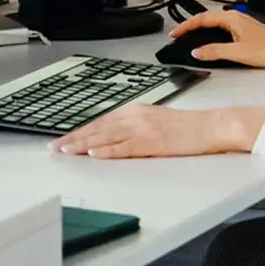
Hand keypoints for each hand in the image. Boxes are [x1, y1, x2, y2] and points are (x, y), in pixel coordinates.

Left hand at [52, 103, 264, 158]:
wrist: (209, 126)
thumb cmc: (185, 128)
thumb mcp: (153, 120)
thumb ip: (131, 126)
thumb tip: (110, 137)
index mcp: (134, 110)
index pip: (100, 122)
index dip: (79, 131)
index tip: (63, 139)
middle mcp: (134, 117)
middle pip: (98, 129)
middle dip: (74, 139)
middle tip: (55, 147)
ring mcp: (142, 129)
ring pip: (106, 137)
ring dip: (84, 145)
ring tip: (67, 151)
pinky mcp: (152, 142)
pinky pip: (125, 147)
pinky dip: (108, 151)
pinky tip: (95, 154)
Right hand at [171, 9, 264, 69]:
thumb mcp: (237, 53)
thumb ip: (214, 51)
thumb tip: (197, 52)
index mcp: (232, 19)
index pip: (202, 19)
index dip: (186, 26)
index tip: (175, 33)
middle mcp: (236, 18)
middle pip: (207, 18)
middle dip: (190, 26)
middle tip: (179, 35)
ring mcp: (241, 24)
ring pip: (215, 23)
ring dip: (201, 29)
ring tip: (190, 37)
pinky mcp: (246, 31)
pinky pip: (222, 28)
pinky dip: (211, 33)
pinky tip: (211, 41)